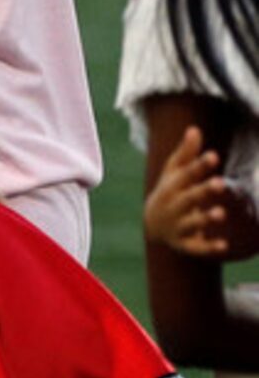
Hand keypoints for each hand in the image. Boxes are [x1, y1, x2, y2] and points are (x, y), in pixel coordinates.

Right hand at [146, 123, 233, 257]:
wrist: (152, 227)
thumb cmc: (170, 192)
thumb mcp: (174, 173)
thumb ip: (186, 154)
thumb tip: (194, 129)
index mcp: (171, 187)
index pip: (186, 175)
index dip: (199, 166)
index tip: (214, 156)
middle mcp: (173, 206)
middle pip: (188, 198)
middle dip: (203, 191)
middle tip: (221, 183)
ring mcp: (177, 226)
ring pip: (191, 222)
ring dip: (205, 218)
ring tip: (221, 214)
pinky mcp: (184, 244)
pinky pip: (196, 247)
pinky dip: (209, 248)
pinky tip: (224, 246)